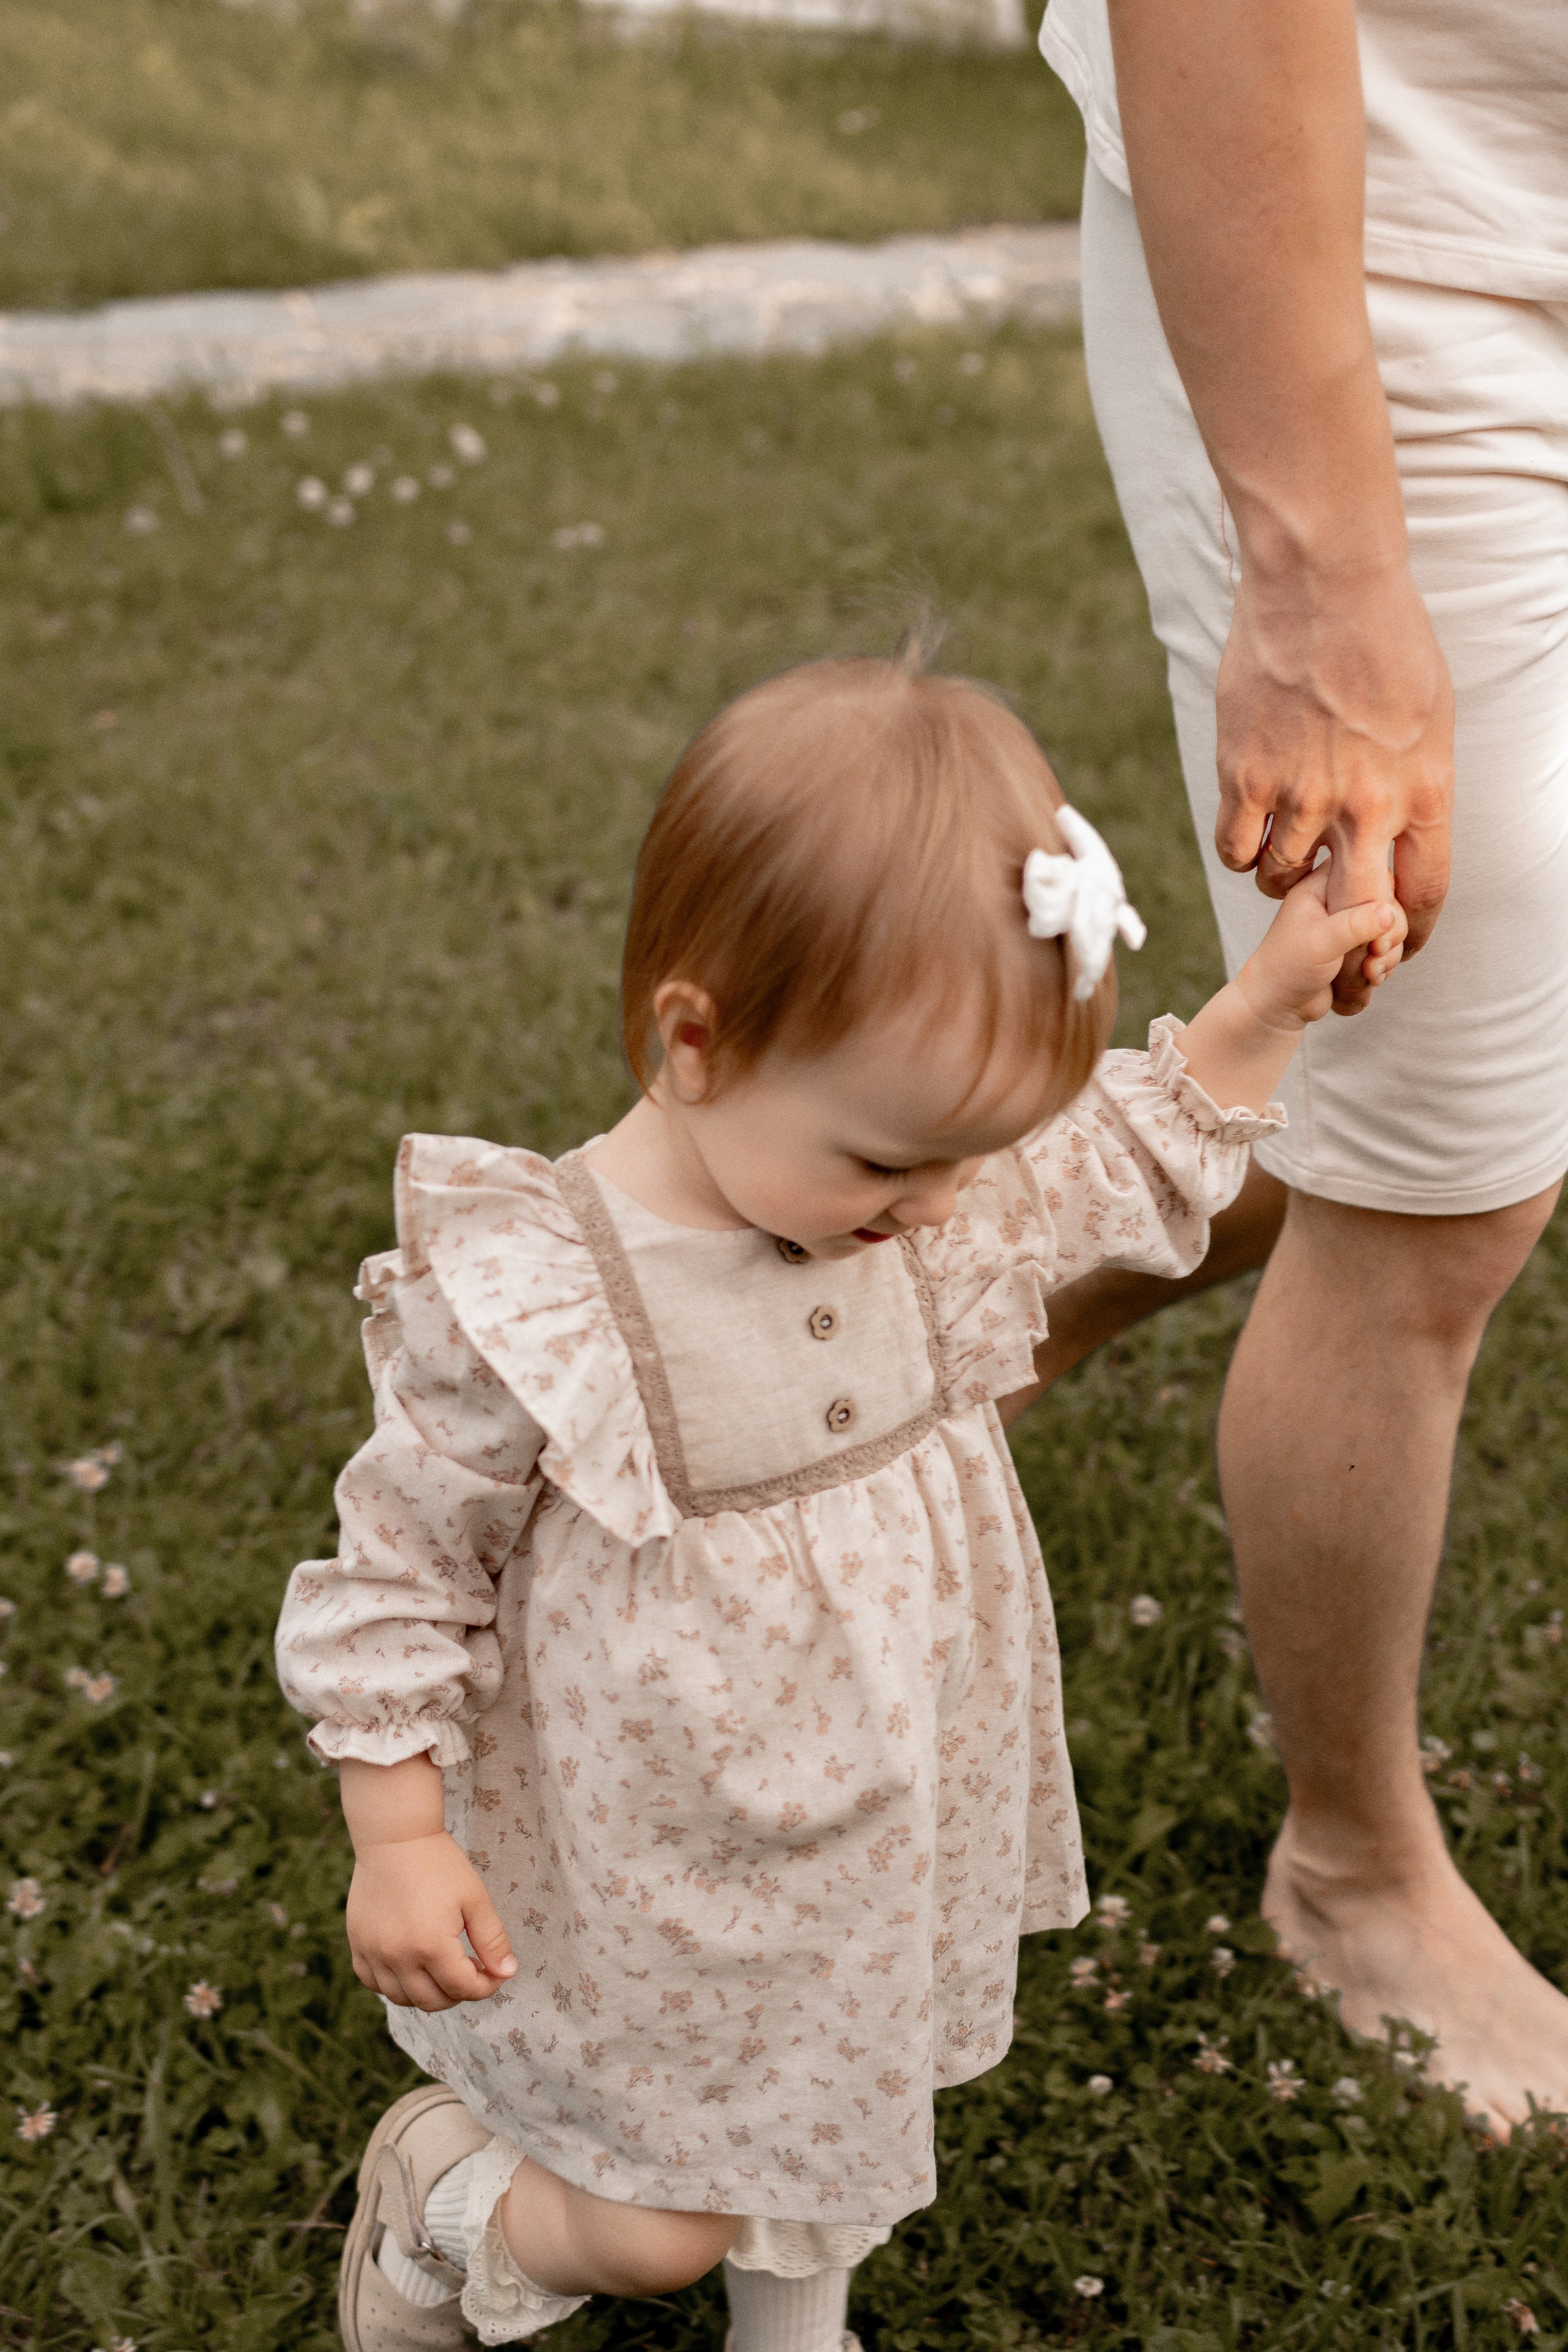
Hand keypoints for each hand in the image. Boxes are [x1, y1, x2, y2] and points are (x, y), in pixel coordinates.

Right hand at [346, 1829, 517, 2010]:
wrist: (394, 1837)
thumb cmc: (439, 1863)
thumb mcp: (474, 1898)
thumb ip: (493, 1940)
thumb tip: (507, 1973)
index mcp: (431, 1946)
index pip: (463, 1988)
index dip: (486, 1986)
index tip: (496, 1973)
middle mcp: (398, 1957)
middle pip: (433, 2002)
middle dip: (459, 1993)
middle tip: (471, 1970)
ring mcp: (374, 1953)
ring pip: (402, 1998)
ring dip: (428, 1993)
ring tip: (443, 1969)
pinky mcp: (358, 1945)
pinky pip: (373, 1983)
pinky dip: (394, 1984)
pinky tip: (411, 1966)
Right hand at [1215, 556, 1453, 1013]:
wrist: (1322, 581)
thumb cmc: (1384, 636)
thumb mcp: (1431, 716)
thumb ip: (1416, 784)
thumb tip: (1401, 835)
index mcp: (1422, 788)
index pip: (1422, 893)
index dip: (1405, 932)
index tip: (1392, 942)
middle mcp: (1366, 802)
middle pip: (1354, 910)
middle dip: (1343, 937)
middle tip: (1328, 933)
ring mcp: (1302, 792)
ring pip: (1284, 880)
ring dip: (1284, 875)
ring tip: (1286, 842)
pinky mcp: (1246, 776)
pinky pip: (1237, 850)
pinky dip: (1243, 851)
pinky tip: (1251, 825)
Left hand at [1238, 864, 1406, 1035]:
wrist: (1279, 1006)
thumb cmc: (1287, 968)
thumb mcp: (1320, 944)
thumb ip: (1354, 926)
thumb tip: (1388, 913)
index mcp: (1321, 884)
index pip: (1367, 869)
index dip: (1381, 896)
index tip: (1378, 927)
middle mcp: (1338, 898)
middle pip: (1388, 899)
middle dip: (1390, 932)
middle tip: (1375, 953)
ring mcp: (1350, 922)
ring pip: (1391, 927)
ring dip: (1388, 953)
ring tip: (1369, 972)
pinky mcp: (1357, 944)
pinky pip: (1387, 948)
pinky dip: (1384, 964)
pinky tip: (1369, 978)